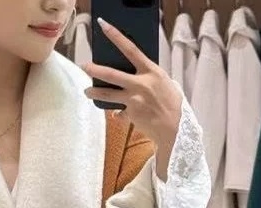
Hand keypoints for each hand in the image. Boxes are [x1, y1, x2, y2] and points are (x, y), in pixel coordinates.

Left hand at [82, 18, 183, 179]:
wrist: (176, 128)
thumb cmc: (172, 104)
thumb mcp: (162, 83)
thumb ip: (147, 78)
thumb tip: (131, 78)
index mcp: (152, 71)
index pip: (131, 49)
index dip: (115, 36)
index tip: (103, 26)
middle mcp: (141, 84)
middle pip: (112, 74)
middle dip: (95, 70)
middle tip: (84, 66)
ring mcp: (134, 100)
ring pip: (108, 95)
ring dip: (95, 93)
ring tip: (87, 92)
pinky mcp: (131, 114)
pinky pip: (120, 112)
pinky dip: (120, 113)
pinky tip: (121, 115)